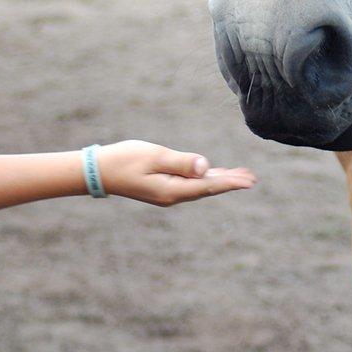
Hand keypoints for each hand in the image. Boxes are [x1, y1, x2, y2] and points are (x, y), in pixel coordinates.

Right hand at [96, 141, 256, 206]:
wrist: (99, 171)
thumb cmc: (125, 160)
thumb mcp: (155, 156)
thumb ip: (181, 162)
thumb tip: (205, 167)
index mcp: (173, 190)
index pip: (209, 185)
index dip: (231, 182)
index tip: (249, 181)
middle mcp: (173, 195)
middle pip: (208, 188)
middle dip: (230, 182)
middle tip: (252, 178)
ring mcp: (167, 192)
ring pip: (200, 186)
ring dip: (220, 179)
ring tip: (239, 176)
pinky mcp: (162, 186)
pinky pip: (190, 183)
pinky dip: (205, 177)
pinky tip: (213, 173)